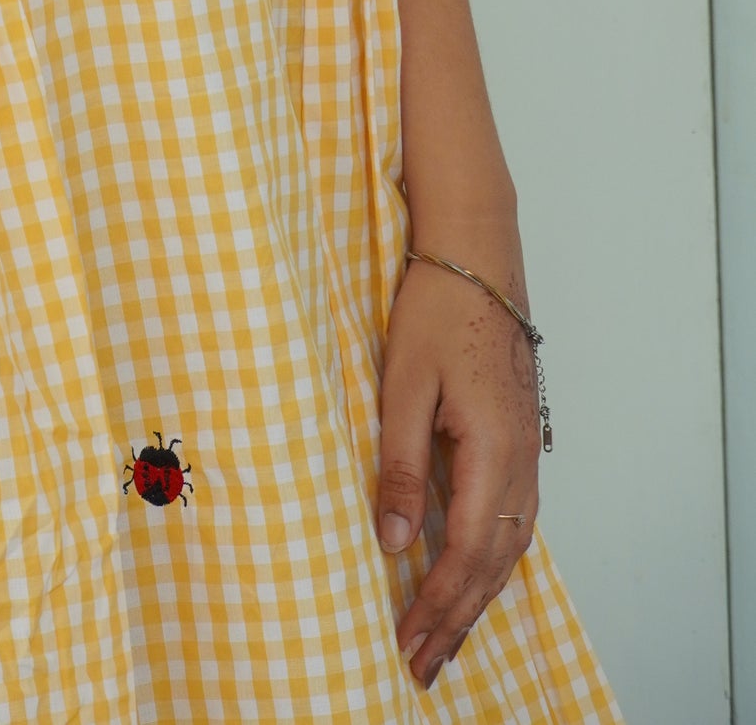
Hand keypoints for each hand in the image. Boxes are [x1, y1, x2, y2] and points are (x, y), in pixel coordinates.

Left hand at [378, 253, 540, 687]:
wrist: (477, 257)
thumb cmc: (436, 312)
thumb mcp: (404, 387)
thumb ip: (401, 467)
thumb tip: (396, 542)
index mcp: (493, 453)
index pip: (467, 553)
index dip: (438, 605)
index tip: (409, 643)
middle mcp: (521, 463)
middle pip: (494, 564)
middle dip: (457, 619)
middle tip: (424, 665)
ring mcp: (527, 453)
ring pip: (510, 548)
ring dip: (478, 597)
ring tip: (447, 638)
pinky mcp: (520, 440)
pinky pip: (515, 522)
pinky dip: (494, 561)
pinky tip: (476, 576)